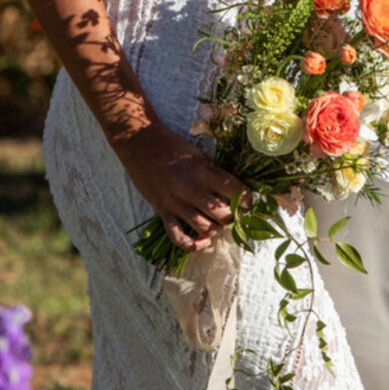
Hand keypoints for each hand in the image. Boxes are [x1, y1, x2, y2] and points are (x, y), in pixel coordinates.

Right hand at [114, 122, 242, 252]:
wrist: (140, 144)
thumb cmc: (174, 148)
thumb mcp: (201, 155)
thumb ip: (216, 174)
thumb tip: (235, 192)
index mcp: (204, 172)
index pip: (235, 192)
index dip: (247, 199)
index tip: (248, 200)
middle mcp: (191, 190)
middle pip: (224, 215)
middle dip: (234, 217)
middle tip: (236, 213)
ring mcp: (175, 203)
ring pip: (205, 228)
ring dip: (217, 229)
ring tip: (220, 222)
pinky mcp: (162, 212)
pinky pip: (178, 237)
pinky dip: (192, 244)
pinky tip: (203, 241)